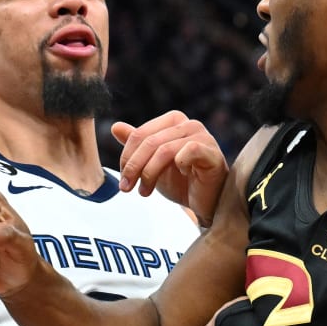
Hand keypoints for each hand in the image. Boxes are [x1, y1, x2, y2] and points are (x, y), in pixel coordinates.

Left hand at [112, 112, 228, 226]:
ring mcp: (202, 136)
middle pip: (149, 141)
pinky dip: (179, 165)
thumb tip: (115, 126)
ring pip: (164, 149)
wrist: (206, 204)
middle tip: (127, 188)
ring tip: (144, 191)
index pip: (140, 134)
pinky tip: (181, 176)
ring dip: (149, 173)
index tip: (123, 180)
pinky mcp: (211, 151)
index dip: (127, 157)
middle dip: (134, 167)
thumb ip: (137, 146)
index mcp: (173, 122)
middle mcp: (188, 124)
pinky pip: (188, 151)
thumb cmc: (183, 184)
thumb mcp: (152, 165)